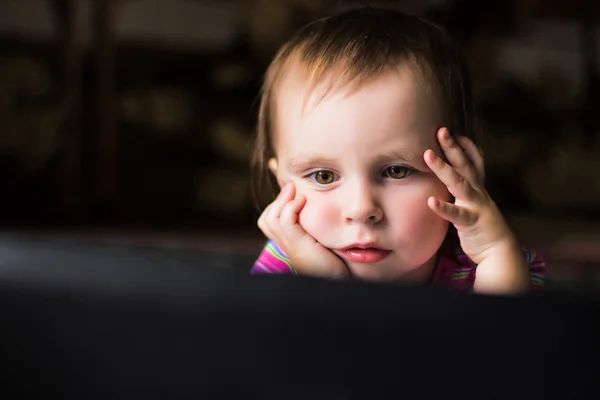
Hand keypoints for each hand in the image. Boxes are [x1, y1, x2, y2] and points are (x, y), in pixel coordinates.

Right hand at [257, 182, 348, 278]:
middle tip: (291, 187)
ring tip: (295, 190)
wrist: (340, 282)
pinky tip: (302, 201)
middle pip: (265, 220)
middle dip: (276, 201)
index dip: (276, 206)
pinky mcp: (298, 245)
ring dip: (282, 200)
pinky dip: (291, 207)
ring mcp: (290, 247)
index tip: (292, 194)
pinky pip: (285, 221)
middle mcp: (286, 247)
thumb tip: (316, 208)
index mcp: (290, 246)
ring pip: (271, 218)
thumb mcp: (322, 240)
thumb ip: (315, 228)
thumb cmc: (336, 263)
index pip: (268, 223)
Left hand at [424, 128, 528, 293]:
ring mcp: (475, 206)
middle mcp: (478, 193)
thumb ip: (467, 191)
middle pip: (465, 165)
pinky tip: (430, 201)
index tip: (456, 130)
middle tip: (441, 130)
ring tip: (427, 155)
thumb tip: (454, 180)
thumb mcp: (477, 204)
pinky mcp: (471, 222)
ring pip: (458, 183)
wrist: (500, 251)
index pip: (474, 162)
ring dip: (443, 168)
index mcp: (479, 189)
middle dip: (453, 147)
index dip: (466, 146)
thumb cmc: (484, 228)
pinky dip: (443, 207)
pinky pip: (455, 214)